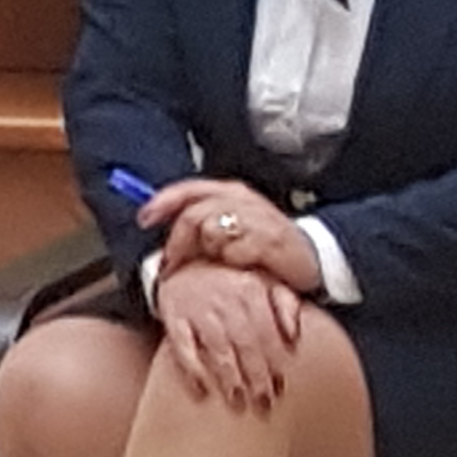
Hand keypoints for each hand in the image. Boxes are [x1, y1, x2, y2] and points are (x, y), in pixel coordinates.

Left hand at [139, 177, 318, 291]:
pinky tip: (240, 268)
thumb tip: (156, 222)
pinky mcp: (271, 240)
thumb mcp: (230, 227)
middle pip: (194, 215)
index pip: (189, 189)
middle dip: (178, 243)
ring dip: (207, 253)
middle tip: (172, 266)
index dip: (163, 202)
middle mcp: (244, 200)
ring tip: (217, 266)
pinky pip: (234, 251)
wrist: (312, 257)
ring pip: (211, 231)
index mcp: (231, 192)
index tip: (145, 218)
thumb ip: (198, 221)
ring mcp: (257, 218)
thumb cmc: (264, 242)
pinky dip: (231, 261)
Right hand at [156, 257, 301, 409]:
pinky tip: (201, 391)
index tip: (281, 386)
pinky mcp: (174, 318)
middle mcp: (225, 299)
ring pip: (217, 348)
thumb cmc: (231, 284)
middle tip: (263, 403)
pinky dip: (192, 370)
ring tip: (237, 400)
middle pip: (245, 343)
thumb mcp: (264, 282)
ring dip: (228, 377)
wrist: (185, 266)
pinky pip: (182, 348)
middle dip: (255, 376)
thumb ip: (286, 306)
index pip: (268, 332)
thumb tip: (295, 339)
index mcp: (252, 290)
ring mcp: (198, 309)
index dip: (275, 361)